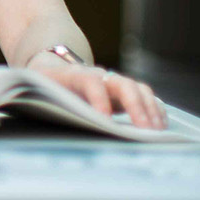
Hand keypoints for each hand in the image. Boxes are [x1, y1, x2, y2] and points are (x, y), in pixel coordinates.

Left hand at [28, 54, 167, 129]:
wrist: (50, 67)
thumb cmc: (43, 86)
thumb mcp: (38, 91)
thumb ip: (46, 103)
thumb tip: (52, 128)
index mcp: (73, 75)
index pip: (90, 82)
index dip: (98, 99)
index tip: (105, 121)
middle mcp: (97, 75)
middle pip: (122, 83)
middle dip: (136, 106)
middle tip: (145, 130)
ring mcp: (112, 81)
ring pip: (137, 89)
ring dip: (150, 110)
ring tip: (158, 132)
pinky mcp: (123, 90)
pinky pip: (145, 96)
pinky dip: (155, 110)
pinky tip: (161, 126)